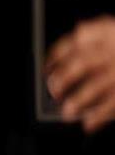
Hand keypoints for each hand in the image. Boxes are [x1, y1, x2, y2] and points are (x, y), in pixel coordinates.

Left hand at [44, 15, 114, 132]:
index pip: (77, 40)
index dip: (57, 54)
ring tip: (67, 112)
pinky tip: (88, 125)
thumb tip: (78, 31)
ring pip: (95, 87)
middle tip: (54, 90)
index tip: (47, 66)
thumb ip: (100, 29)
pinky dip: (98, 117)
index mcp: (112, 31)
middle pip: (81, 64)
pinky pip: (112, 105)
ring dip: (77, 101)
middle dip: (63, 79)